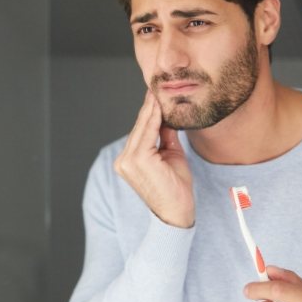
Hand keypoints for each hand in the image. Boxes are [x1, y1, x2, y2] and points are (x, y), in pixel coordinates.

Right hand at [114, 90, 193, 226]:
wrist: (177, 213)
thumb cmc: (176, 189)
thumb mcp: (171, 156)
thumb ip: (166, 138)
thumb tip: (167, 118)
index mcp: (129, 161)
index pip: (139, 132)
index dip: (149, 113)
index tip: (155, 96)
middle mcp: (124, 161)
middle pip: (139, 128)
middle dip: (149, 108)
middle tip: (157, 89)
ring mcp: (128, 161)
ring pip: (142, 128)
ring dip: (152, 110)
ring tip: (158, 93)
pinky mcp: (138, 160)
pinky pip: (147, 133)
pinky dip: (154, 119)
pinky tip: (159, 106)